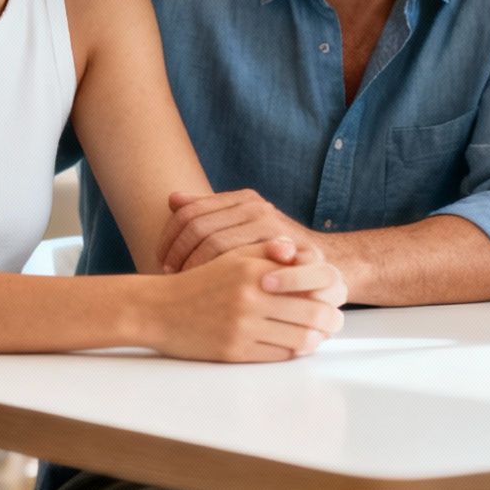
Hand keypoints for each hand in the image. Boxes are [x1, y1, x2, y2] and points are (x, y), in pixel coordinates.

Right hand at [152, 239, 345, 362]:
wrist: (158, 310)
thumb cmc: (200, 282)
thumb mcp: (232, 257)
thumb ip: (266, 251)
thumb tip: (299, 251)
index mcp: (253, 271)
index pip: (308, 282)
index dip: (329, 292)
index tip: (336, 296)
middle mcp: (250, 298)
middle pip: (312, 314)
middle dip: (331, 320)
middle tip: (337, 322)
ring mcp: (243, 327)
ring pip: (299, 339)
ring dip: (317, 340)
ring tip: (320, 336)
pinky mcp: (234, 351)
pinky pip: (277, 355)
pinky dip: (293, 352)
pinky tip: (296, 346)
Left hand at [158, 189, 321, 272]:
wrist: (327, 265)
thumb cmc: (277, 252)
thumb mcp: (245, 228)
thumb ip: (212, 214)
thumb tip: (172, 199)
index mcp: (242, 199)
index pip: (190, 211)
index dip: (168, 237)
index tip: (162, 260)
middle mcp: (255, 207)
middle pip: (198, 226)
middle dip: (177, 253)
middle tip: (170, 274)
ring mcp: (270, 225)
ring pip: (214, 242)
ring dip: (194, 265)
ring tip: (186, 283)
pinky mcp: (282, 246)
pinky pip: (238, 259)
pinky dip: (218, 275)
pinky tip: (211, 289)